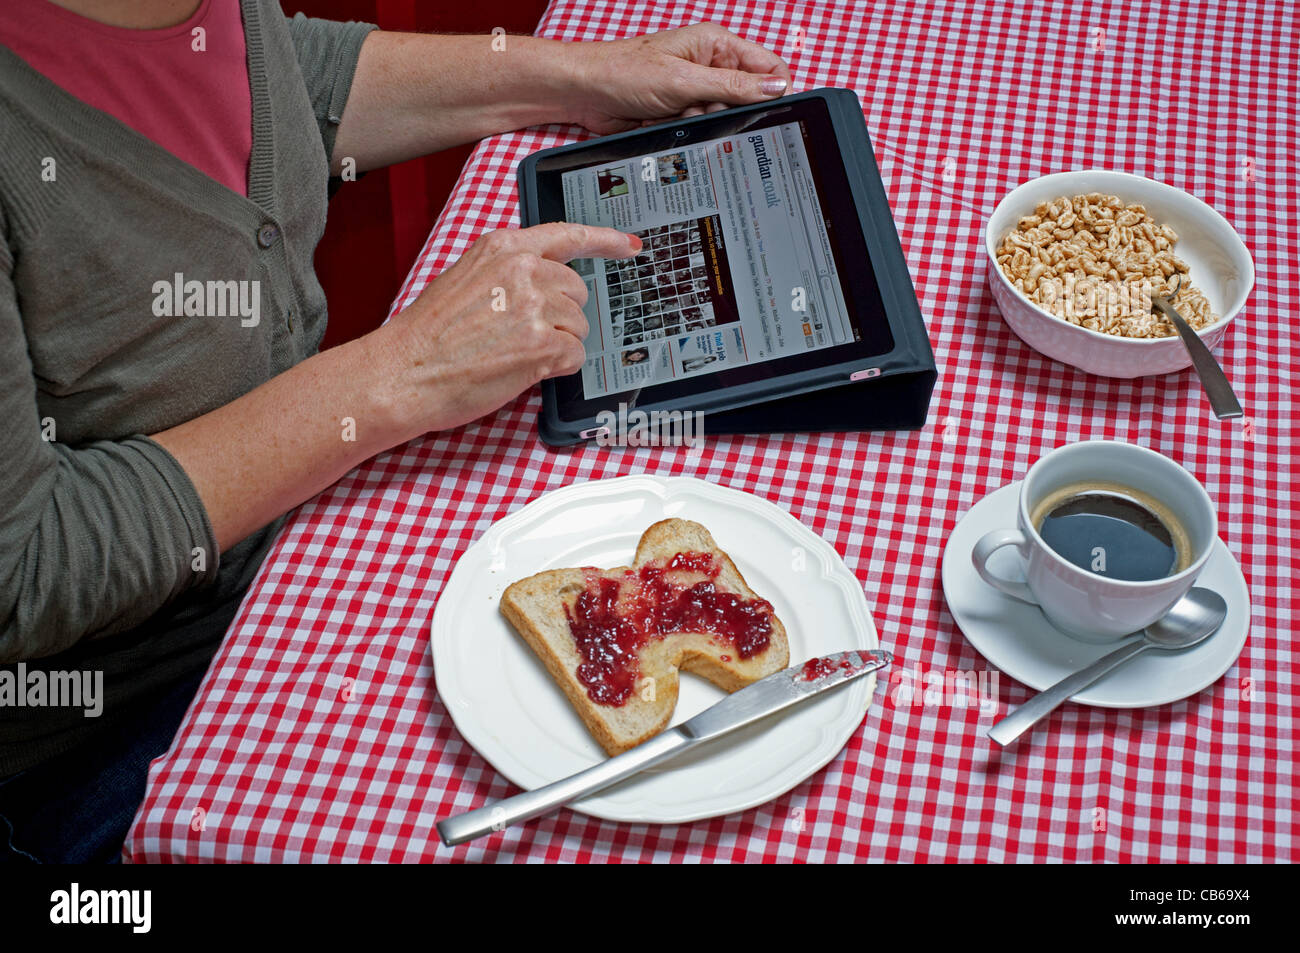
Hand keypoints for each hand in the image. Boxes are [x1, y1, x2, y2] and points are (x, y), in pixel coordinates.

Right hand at [372, 223, 640, 436]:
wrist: (404, 373)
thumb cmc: (427, 337)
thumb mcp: (465, 279)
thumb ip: (508, 272)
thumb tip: (544, 285)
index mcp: (504, 247)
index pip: (568, 235)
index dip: (606, 241)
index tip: (629, 245)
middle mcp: (524, 270)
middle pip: (577, 292)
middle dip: (560, 316)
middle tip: (519, 335)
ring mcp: (536, 307)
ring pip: (579, 327)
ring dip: (556, 344)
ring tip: (512, 353)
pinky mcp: (543, 344)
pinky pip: (575, 356)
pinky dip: (556, 368)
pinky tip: (522, 368)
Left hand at [567, 22, 792, 134]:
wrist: (584, 92)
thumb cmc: (624, 72)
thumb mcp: (684, 80)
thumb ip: (733, 85)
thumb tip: (777, 87)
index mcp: (716, 45)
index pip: (768, 65)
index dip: (775, 89)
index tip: (769, 112)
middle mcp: (709, 65)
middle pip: (746, 98)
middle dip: (728, 113)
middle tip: (702, 110)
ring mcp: (694, 90)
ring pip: (722, 119)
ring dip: (702, 124)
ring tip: (676, 115)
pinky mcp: (680, 112)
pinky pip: (699, 129)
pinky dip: (686, 132)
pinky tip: (665, 123)